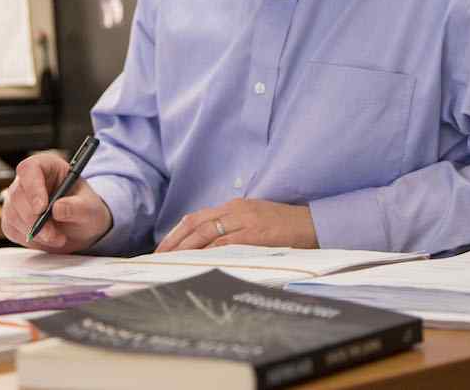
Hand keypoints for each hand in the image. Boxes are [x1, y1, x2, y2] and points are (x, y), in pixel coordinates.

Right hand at [1, 150, 112, 253]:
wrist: (81, 227)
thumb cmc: (86, 209)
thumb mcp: (90, 207)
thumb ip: (77, 206)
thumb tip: (57, 208)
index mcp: (49, 166)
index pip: (30, 168)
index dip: (33, 187)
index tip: (42, 208)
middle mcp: (28, 180)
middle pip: (17, 194)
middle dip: (34, 218)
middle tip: (52, 233)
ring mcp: (17, 200)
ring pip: (13, 214)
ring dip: (34, 231)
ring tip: (58, 237)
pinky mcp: (12, 219)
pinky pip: (12, 229)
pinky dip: (30, 238)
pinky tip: (48, 238)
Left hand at [155, 198, 318, 251]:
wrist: (312, 224)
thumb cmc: (284, 225)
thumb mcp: (255, 219)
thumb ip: (233, 227)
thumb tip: (208, 245)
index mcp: (235, 206)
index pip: (197, 217)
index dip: (176, 233)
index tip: (162, 248)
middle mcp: (236, 209)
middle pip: (196, 223)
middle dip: (173, 242)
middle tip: (157, 258)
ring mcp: (245, 220)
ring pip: (206, 232)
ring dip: (184, 248)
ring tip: (169, 263)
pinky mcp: (255, 234)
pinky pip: (225, 243)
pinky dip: (208, 252)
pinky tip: (195, 262)